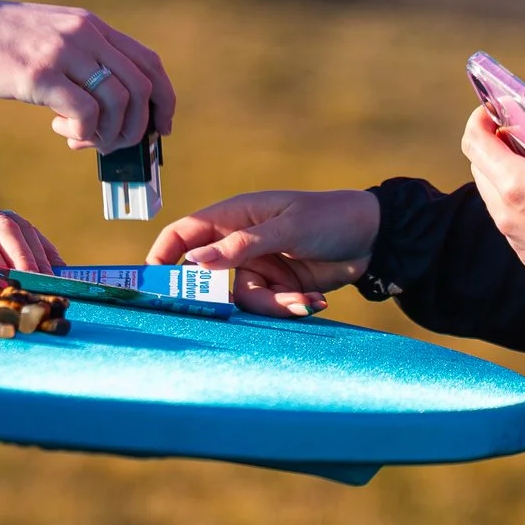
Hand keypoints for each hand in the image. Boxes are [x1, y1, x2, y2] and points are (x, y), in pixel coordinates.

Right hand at [0, 0, 175, 152]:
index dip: (162, 101)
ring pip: (119, 102)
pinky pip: (85, 112)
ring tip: (82, 140)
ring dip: (109, 134)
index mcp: (91, 26)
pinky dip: (83, 132)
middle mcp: (85, 35)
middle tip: (111, 145)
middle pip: (141, 87)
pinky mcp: (39, 74)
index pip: (149, 63)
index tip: (159, 129)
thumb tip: (109, 110)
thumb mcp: (51, 39)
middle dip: (136, 128)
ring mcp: (63, 52)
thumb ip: (81, 62)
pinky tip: (62, 132)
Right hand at [147, 189, 379, 318]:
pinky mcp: (277, 286)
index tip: (150, 283)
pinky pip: (268, 306)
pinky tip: (315, 300)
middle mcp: (239, 243)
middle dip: (219, 297)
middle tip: (231, 309)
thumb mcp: (286, 228)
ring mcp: (258, 266)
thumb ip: (241, 246)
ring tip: (305, 298)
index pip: (184, 233)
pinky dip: (290, 306)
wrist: (374, 238)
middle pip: (208, 277)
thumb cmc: (329, 217)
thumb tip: (194, 259)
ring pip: (242, 299)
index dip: (163, 255)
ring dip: (274, 304)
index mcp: (234, 216)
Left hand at [461, 84, 524, 312]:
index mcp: (517, 187)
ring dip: (508, 168)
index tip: (504, 106)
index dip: (482, 115)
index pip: (474, 140)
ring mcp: (514, 239)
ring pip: (492, 192)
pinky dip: (519, 195)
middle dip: (497, 140)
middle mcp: (505, 215)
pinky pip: (509, 216)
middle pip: (479, 164)